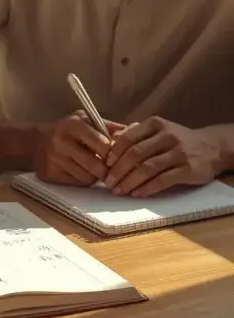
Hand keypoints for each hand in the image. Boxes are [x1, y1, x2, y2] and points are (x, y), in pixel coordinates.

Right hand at [37, 111, 123, 185]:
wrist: (34, 142)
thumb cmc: (67, 130)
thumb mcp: (86, 120)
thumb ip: (109, 126)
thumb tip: (134, 129)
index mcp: (73, 125)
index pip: (102, 144)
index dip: (113, 153)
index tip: (117, 156)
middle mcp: (62, 141)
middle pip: (96, 165)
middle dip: (106, 168)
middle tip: (110, 168)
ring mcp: (55, 159)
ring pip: (87, 177)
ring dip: (95, 175)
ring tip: (94, 167)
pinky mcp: (50, 174)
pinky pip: (76, 183)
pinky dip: (83, 180)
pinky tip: (81, 172)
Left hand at [104, 117, 220, 196]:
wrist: (212, 147)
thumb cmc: (179, 139)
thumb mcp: (159, 130)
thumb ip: (136, 134)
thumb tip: (110, 141)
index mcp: (155, 124)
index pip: (128, 137)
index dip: (114, 152)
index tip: (104, 164)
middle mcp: (166, 136)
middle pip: (135, 154)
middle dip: (118, 170)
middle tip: (108, 182)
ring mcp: (178, 152)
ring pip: (147, 168)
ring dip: (129, 181)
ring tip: (119, 191)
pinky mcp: (188, 169)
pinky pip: (163, 180)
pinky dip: (147, 188)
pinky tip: (137, 193)